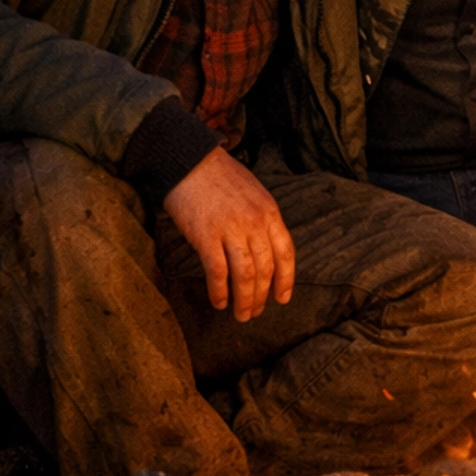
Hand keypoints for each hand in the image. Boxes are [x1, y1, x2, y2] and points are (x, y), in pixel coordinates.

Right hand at [163, 147, 295, 321]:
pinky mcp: (206, 236)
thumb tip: (265, 251)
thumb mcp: (254, 194)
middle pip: (265, 269)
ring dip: (244, 300)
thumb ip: (262, 220)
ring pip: (245, 275)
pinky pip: (217, 272)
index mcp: (269, 211)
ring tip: (240, 314)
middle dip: (261, 296)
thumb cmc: (221, 177)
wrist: (190, 161)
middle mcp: (254, 222)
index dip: (286, 279)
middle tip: (254, 312)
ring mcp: (231, 229)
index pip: (285, 252)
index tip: (283, 298)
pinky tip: (219, 302)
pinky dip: (219, 291)